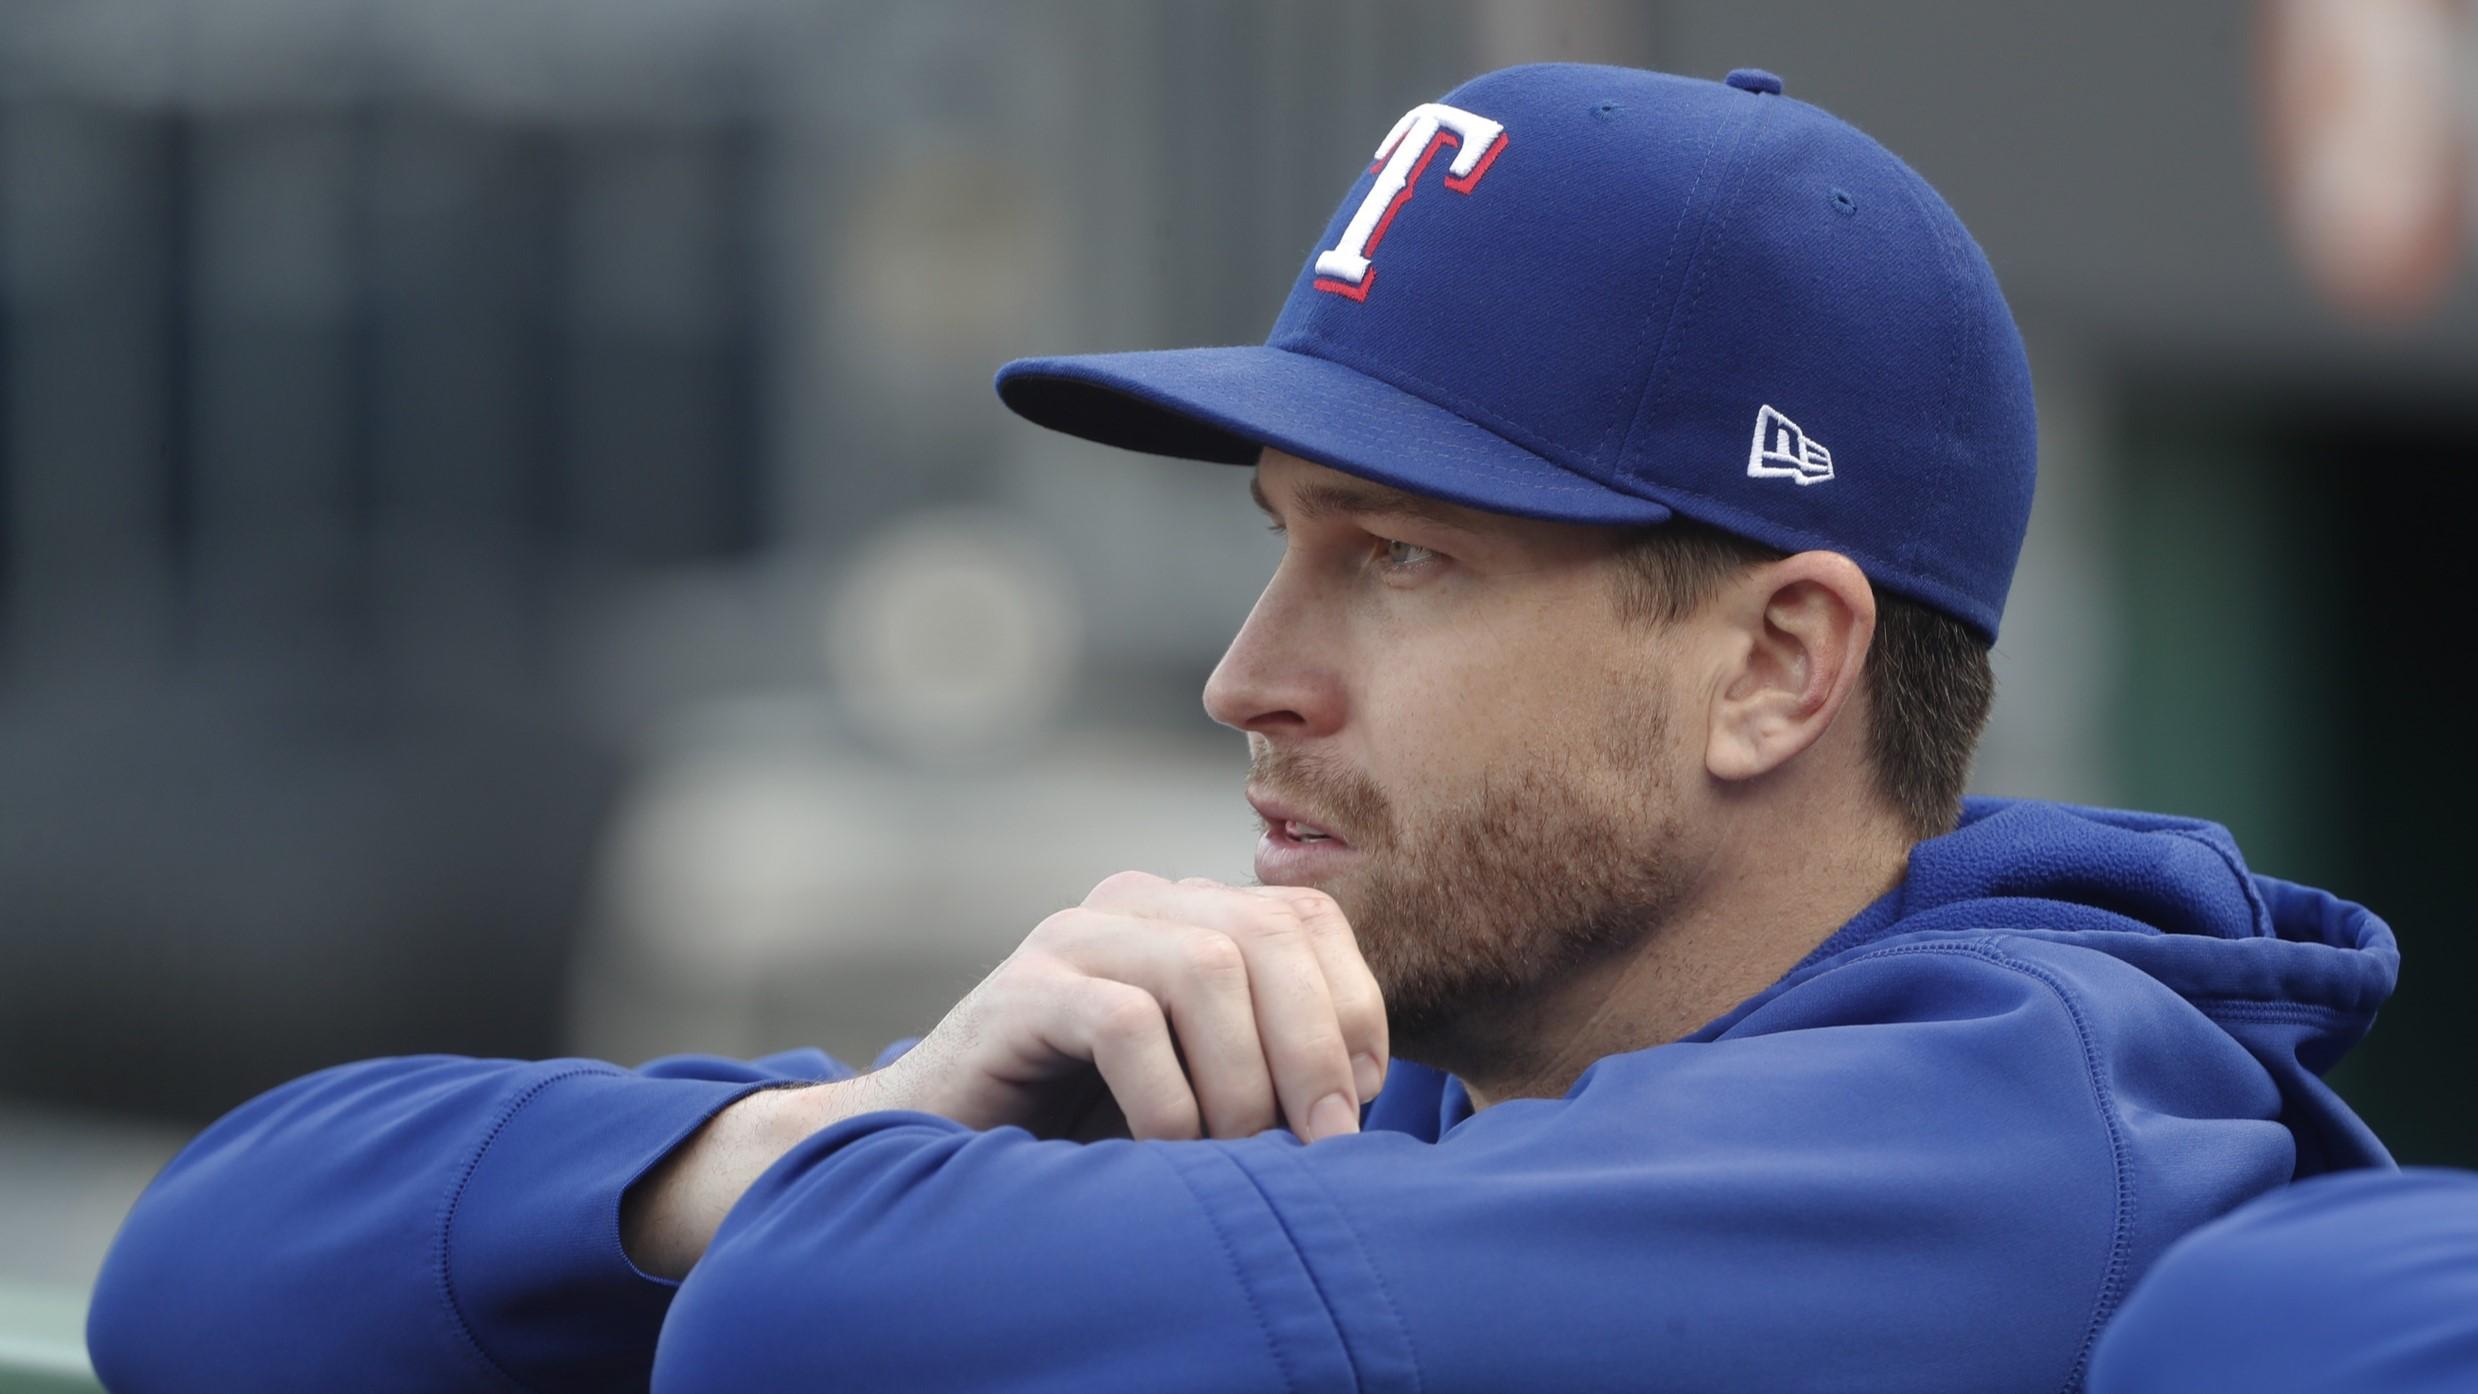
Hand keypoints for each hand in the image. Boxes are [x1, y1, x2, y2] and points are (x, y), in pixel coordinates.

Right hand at [870, 872, 1389, 1142]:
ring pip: (1207, 969)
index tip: (1360, 1105)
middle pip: (1266, 936)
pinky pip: (1125, 1022)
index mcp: (1191, 915)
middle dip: (1313, 1047)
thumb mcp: (1203, 1086)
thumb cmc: (1089, 1127)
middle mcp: (1137, 907)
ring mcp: (1075, 940)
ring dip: (1244, 1079)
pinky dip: (1168, 1098)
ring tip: (1237, 1156)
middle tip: (1324, 1145)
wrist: (943, 1146)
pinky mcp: (1021, 992)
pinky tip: (1166, 1153)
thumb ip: (1270, 1060)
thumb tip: (1364, 1102)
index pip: (1306, 919)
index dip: (1352, 1007)